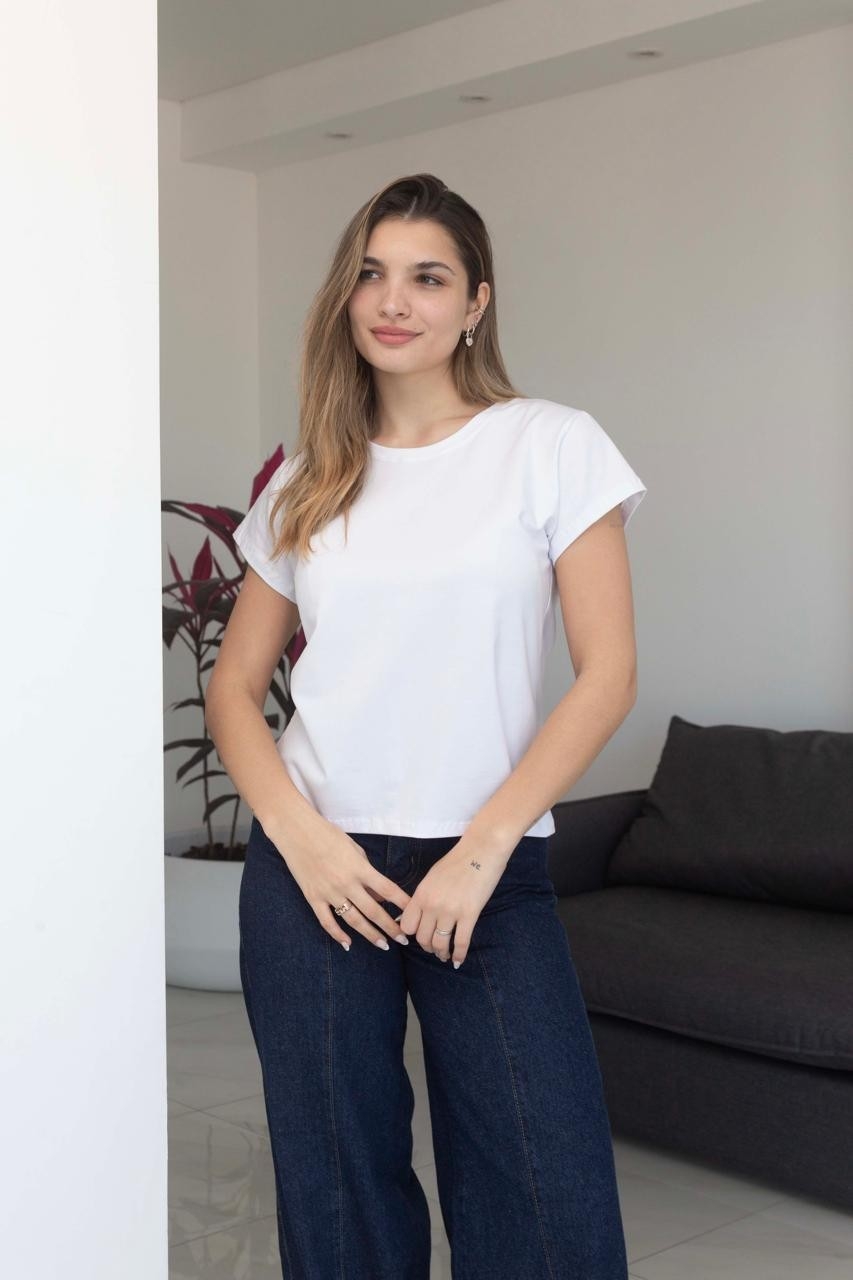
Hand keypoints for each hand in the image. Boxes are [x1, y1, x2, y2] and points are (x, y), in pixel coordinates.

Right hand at [268, 817, 412, 952]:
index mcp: (360, 868)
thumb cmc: (328, 834)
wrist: (296, 831)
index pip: (388, 890)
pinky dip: (338, 935)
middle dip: (391, 927)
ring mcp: (329, 893)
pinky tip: (348, 944)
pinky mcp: (313, 898)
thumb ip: (368, 872)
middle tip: (404, 939)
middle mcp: (347, 883)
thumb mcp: (354, 848)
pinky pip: (327, 922)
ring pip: (354, 921)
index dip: (403, 904)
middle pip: (374, 911)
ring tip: (383, 945)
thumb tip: (379, 895)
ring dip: (370, 935)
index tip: (415, 914)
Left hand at [396, 831, 513, 966]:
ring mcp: (451, 911)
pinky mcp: (470, 914)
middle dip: (427, 947)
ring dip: (441, 953)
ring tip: (445, 955)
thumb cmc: (457, 860)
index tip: (419, 936)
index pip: (407, 926)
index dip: (412, 935)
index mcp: (421, 894)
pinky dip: (459, 955)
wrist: (481, 850)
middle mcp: (432, 905)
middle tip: (434, 948)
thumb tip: (416, 913)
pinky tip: (459, 960)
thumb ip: (424, 896)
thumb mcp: (432, 877)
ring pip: (440, 944)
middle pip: (422, 938)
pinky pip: (461, 942)